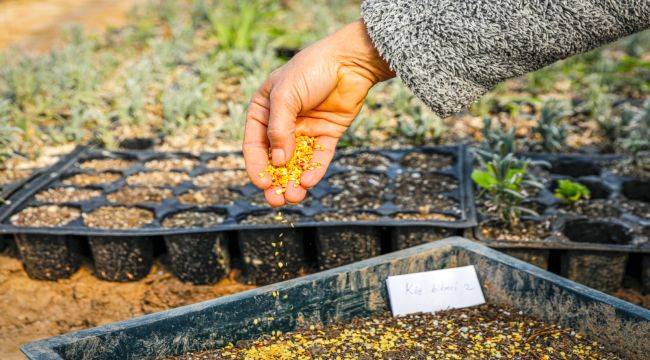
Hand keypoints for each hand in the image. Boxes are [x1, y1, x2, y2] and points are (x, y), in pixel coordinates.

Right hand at [243, 20, 393, 206]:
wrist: (349, 61)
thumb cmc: (310, 70)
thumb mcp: (286, 96)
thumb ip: (279, 129)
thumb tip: (278, 162)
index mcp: (264, 111)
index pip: (254, 144)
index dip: (256, 166)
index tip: (262, 183)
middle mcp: (283, 123)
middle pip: (275, 159)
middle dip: (274, 181)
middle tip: (276, 200)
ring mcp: (305, 130)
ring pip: (296, 162)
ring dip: (293, 181)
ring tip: (294, 196)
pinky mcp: (327, 134)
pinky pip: (318, 157)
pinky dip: (313, 171)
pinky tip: (309, 182)